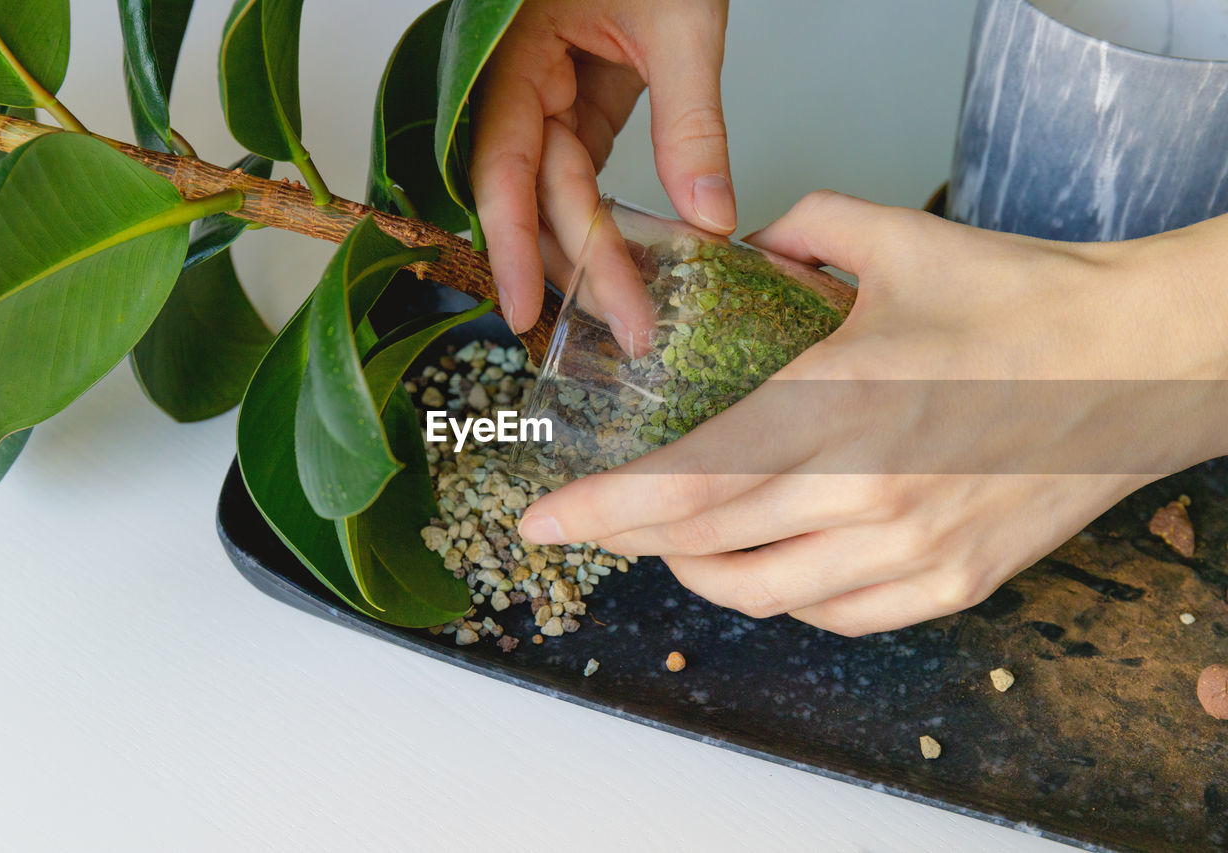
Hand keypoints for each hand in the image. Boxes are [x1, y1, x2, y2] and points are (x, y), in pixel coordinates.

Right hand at [471, 0, 734, 332]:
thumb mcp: (682, 26)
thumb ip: (691, 123)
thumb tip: (709, 217)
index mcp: (516, 57)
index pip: (504, 168)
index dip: (511, 244)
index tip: (524, 309)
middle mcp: (521, 86)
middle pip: (538, 196)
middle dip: (582, 267)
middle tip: (629, 330)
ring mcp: (551, 99)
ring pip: (558, 196)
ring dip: (594, 256)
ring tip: (634, 314)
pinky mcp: (583, 107)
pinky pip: (582, 177)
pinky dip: (606, 224)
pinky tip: (630, 268)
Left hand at [517, 191, 1227, 634]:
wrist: (1141, 364)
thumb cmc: (1025, 304)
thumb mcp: (899, 240)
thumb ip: (802, 230)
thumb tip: (746, 248)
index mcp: (838, 403)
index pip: (689, 478)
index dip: (604, 506)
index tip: (545, 517)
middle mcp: (865, 493)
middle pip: (706, 544)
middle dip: (629, 537)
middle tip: (593, 522)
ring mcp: (909, 552)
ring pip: (760, 594)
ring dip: (699, 568)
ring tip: (680, 535)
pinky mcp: (949, 586)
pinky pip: (830, 615)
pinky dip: (780, 592)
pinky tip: (774, 558)